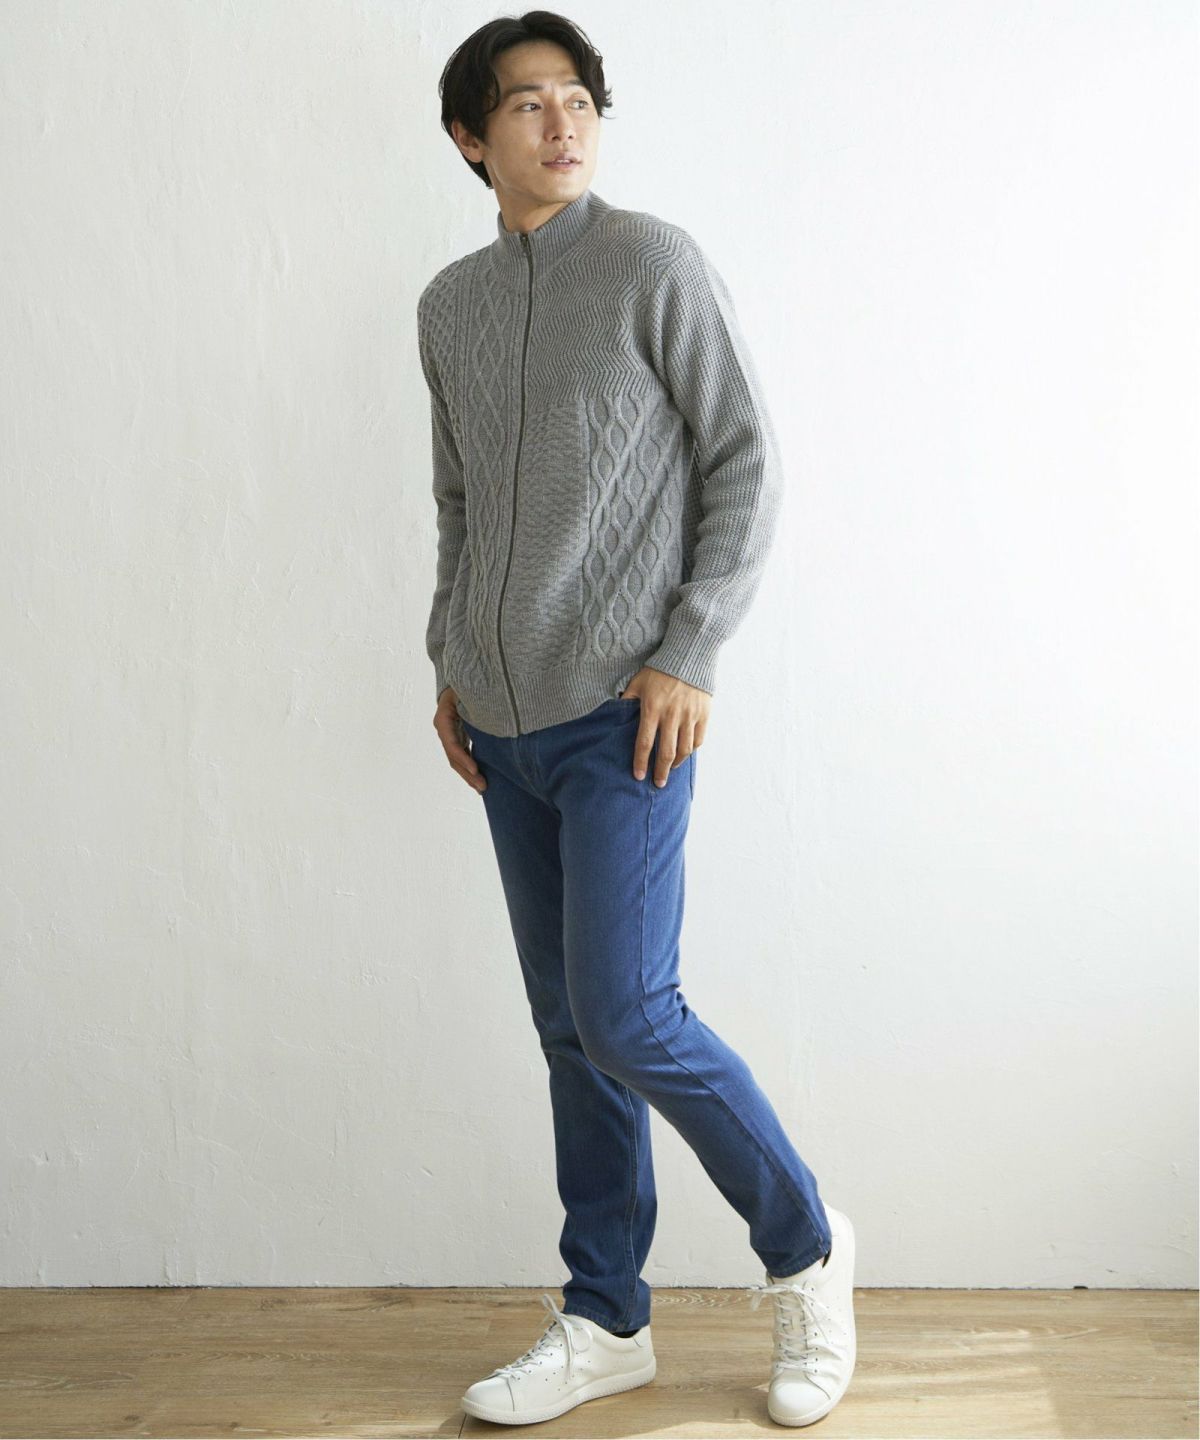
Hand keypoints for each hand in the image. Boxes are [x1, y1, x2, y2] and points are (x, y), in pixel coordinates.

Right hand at [434, 687, 485, 792]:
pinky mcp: (458, 737)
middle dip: (468, 773)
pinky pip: (462, 756)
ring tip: (482, 788)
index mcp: (444, 717)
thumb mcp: (469, 690)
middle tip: (483, 786)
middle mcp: (444, 728)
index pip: (452, 743)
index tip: (476, 769)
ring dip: (469, 775)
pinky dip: (470, 768)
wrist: (462, 679)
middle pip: (453, 756)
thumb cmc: (468, 681)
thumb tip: (493, 713)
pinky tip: (480, 780)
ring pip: (456, 760)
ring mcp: (449, 734)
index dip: (463, 758)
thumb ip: (477, 702)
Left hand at [619, 668, 709, 786]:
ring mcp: (689, 716)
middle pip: (665, 753)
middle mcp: (671, 715)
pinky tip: (685, 752)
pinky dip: (691, 749)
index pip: (644, 743)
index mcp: (652, 709)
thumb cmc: (660, 669)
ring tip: (670, 768)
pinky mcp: (703, 714)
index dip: (640, 762)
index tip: (638, 776)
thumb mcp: (638, 682)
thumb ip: (627, 700)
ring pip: (684, 750)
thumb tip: (614, 714)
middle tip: (658, 784)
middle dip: (661, 772)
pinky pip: (698, 739)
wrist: (689, 655)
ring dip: (676, 763)